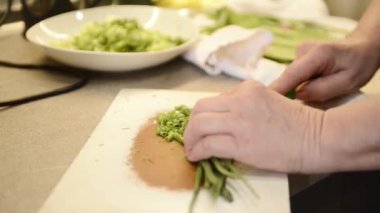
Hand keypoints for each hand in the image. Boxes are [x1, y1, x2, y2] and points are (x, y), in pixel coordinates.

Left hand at [184, 80, 324, 172]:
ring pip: (198, 125)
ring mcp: (239, 120)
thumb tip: (225, 119)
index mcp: (248, 89)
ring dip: (190, 139)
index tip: (204, 127)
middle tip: (192, 137)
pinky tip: (196, 156)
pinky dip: (196, 151)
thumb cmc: (299, 124)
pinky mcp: (240, 142)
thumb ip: (247, 104)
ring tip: (191, 148)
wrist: (318, 138)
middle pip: (200, 108)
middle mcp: (240, 100)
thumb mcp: (270, 101)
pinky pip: (207, 144)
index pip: (215, 100)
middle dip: (191, 124)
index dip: (206, 115)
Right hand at [270, 37, 379, 101]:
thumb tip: (297, 95)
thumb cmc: (358, 65)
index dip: (275, 90)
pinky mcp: (297, 57)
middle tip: (287, 116)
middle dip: (286, 95)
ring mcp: (298, 52)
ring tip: (309, 99)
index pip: (290, 75)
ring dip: (295, 90)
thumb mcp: (347, 82)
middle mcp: (303, 50)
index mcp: (317, 54)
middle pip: (287, 78)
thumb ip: (321, 90)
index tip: (262, 104)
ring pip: (290, 79)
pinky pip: (293, 77)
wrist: (361, 48)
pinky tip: (310, 89)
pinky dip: (297, 86)